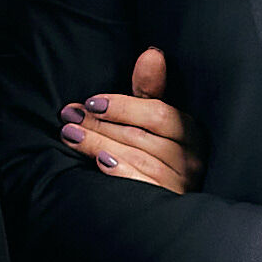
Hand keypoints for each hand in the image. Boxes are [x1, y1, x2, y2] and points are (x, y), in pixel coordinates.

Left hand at [62, 46, 200, 194]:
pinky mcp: (168, 203)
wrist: (161, 207)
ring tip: (71, 135)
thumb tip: (152, 53)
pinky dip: (121, 172)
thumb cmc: (153, 151)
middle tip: (70, 116)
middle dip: (101, 124)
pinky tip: (99, 163)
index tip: (90, 102)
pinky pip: (143, 186)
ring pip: (139, 159)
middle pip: (142, 137)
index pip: (158, 115)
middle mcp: (191, 158)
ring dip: (100, 145)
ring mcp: (181, 183)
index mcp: (191, 131)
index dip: (123, 107)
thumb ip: (149, 89)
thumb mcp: (152, 118)